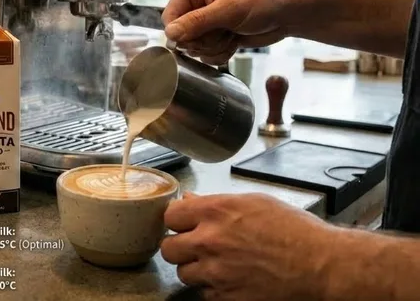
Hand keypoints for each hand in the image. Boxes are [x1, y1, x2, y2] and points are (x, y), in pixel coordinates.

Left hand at [160, 192, 336, 300]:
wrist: (322, 266)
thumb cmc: (296, 231)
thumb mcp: (255, 203)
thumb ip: (217, 202)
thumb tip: (190, 201)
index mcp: (216, 212)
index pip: (170, 216)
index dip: (177, 221)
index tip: (184, 224)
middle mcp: (210, 241)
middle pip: (169, 248)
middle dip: (180, 247)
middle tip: (195, 247)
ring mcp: (216, 272)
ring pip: (184, 273)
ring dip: (197, 269)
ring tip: (219, 264)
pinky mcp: (226, 297)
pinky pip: (205, 293)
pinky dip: (214, 288)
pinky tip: (232, 279)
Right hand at [162, 0, 288, 64]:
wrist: (287, 14)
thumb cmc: (263, 1)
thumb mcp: (229, 10)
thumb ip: (197, 22)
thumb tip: (170, 34)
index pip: (170, 16)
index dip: (181, 32)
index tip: (199, 37)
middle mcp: (196, 1)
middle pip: (180, 35)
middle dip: (203, 41)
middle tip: (223, 32)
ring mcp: (204, 20)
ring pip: (192, 47)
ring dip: (213, 48)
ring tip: (231, 35)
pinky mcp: (213, 34)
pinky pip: (204, 54)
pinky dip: (219, 53)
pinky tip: (233, 42)